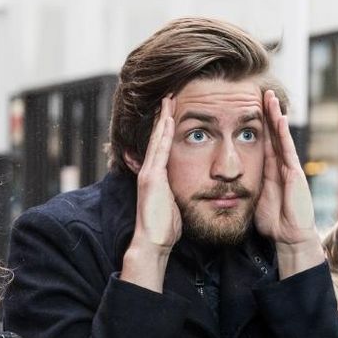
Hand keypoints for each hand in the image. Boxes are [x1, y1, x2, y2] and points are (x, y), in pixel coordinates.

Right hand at [122, 96, 178, 291]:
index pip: (163, 146)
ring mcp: (150, 173)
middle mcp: (151, 171)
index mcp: (158, 176)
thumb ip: (176, 191)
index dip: (168, 128)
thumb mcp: (173, 204)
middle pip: (158, 137)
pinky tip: (168, 119)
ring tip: (168, 99)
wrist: (153, 242)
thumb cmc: (165, 228)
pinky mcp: (151, 179)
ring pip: (157, 139)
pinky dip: (162, 134)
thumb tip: (187, 188)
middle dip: (164, 116)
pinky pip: (159, 151)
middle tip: (170, 95)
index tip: (174, 110)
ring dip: (163, 119)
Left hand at [254, 90, 323, 276]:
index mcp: (267, 168)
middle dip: (265, 112)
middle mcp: (278, 164)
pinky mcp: (294, 173)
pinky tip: (279, 118)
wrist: (289, 237)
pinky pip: (287, 149)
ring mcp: (288, 167)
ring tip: (268, 96)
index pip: (259, 139)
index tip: (243, 104)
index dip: (253, 122)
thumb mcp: (251, 198)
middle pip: (270, 132)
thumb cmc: (272, 221)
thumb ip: (241, 185)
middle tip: (257, 90)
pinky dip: (283, 133)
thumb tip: (220, 179)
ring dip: (274, 115)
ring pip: (279, 136)